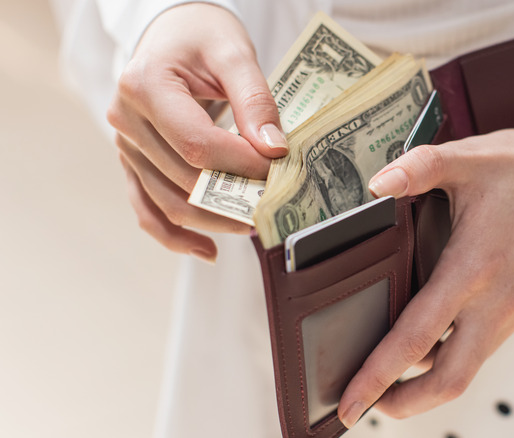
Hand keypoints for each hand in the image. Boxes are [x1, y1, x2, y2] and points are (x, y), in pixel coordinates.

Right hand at [107, 3, 286, 261]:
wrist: (174, 33)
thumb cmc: (202, 37)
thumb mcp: (234, 52)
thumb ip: (255, 100)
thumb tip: (273, 150)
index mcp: (145, 86)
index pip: (197, 144)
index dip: (240, 164)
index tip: (278, 170)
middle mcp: (127, 120)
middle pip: (184, 179)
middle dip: (234, 196)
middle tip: (276, 203)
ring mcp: (126, 147)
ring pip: (168, 202)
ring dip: (215, 221)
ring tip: (256, 223)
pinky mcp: (134, 164)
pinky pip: (148, 210)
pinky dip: (176, 236)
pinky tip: (209, 251)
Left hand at [337, 99, 513, 424]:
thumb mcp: (470, 157)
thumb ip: (419, 168)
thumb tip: (376, 184)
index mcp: (476, 266)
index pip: (416, 337)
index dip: (377, 375)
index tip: (348, 403)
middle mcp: (500, 300)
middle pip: (449, 381)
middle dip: (402, 404)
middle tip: (363, 406)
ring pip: (467, 367)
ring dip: (427, 382)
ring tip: (389, 376)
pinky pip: (483, 346)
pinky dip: (451, 357)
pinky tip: (429, 342)